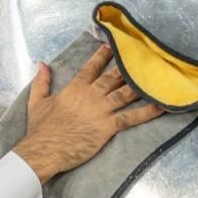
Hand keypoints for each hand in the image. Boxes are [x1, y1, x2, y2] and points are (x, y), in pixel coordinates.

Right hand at [13, 45, 163, 183]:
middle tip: (142, 57)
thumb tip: (41, 64)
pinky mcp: (108, 127)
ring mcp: (101, 111)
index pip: (91, 68)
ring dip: (141, 85)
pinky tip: (161, 105)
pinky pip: (131, 117)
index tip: (112, 46)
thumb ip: (41, 82)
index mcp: (75, 89)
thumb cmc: (40, 129)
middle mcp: (91, 96)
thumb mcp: (36, 101)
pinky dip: (147, 111)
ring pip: (125, 93)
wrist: (44, 150)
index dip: (102, 56)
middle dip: (127, 66)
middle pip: (114, 77)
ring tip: (156, 76)